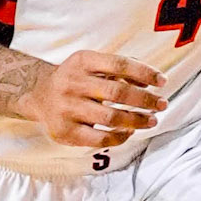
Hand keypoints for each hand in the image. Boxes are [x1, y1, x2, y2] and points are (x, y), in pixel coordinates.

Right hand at [18, 51, 165, 149]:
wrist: (38, 96)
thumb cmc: (75, 80)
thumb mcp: (91, 65)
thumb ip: (118, 70)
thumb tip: (149, 82)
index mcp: (82, 61)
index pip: (119, 64)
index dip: (144, 73)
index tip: (162, 81)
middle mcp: (73, 83)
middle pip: (117, 93)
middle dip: (145, 100)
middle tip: (162, 104)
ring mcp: (68, 108)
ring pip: (111, 118)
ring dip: (137, 120)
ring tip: (151, 120)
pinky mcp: (66, 131)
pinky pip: (100, 138)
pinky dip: (119, 137)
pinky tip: (129, 132)